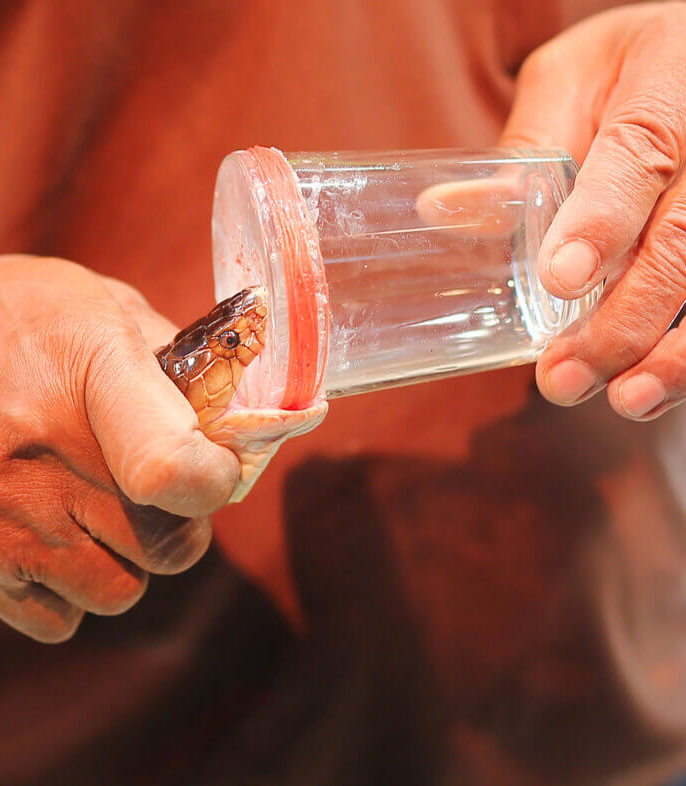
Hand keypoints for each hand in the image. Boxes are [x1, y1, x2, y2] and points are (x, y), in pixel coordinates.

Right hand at [0, 239, 240, 640]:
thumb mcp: (82, 298)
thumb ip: (164, 355)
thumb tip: (227, 414)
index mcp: (82, 380)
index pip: (178, 470)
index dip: (216, 477)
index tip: (209, 463)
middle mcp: (41, 461)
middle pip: (167, 546)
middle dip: (180, 521)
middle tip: (155, 488)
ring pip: (118, 592)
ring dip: (126, 561)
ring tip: (101, 515)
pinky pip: (55, 621)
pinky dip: (68, 594)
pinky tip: (54, 542)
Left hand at [501, 3, 685, 419]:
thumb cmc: (632, 68)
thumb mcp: (574, 77)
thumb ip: (526, 142)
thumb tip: (443, 209)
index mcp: (667, 88)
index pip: (638, 161)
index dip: (602, 223)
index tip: (560, 280)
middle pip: (682, 242)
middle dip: (625, 320)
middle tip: (564, 375)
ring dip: (673, 353)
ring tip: (622, 398)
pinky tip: (654, 389)